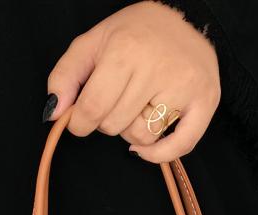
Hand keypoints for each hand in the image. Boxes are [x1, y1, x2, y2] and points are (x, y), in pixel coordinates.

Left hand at [45, 2, 219, 162]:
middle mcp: (156, 66)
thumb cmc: (135, 34)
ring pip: (142, 136)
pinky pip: (180, 146)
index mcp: (125, 49)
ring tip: (139, 105)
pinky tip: (143, 148)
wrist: (186, 16)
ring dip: (133, 130)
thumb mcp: (93, 42)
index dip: (80, 122)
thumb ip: (65, 75)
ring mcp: (183, 85)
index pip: (92, 109)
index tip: (81, 118)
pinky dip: (159, 155)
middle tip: (116, 99)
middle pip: (114, 125)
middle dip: (107, 120)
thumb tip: (52, 113)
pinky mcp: (205, 100)